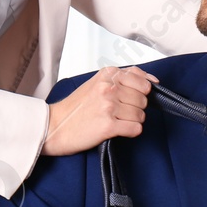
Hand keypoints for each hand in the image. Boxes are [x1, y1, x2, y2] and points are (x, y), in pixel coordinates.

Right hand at [41, 66, 158, 156]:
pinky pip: (136, 129)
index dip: (142, 92)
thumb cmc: (76, 107)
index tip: (133, 98)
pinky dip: (131, 132)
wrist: (54, 126)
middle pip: (143, 99)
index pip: (143, 81)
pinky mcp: (108, 125)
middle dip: (136, 108)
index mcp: (108, 75)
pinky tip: (118, 130)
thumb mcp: (98, 83)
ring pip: (141, 115)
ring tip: (116, 121)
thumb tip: (152, 81)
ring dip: (132, 121)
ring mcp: (109, 106)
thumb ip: (124, 78)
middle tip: (119, 112)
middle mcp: (109, 88)